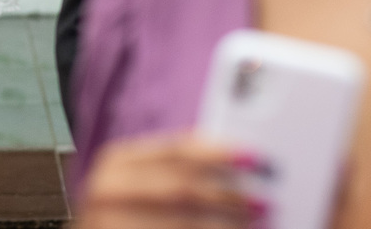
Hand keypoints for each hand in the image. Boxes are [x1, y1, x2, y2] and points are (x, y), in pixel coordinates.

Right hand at [77, 135, 263, 228]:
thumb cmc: (128, 212)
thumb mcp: (142, 183)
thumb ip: (179, 171)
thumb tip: (239, 164)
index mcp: (117, 161)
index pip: (175, 149)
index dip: (219, 152)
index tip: (256, 158)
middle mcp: (107, 189)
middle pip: (180, 187)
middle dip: (227, 195)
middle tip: (264, 201)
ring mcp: (106, 221)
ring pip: (179, 222)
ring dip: (223, 225)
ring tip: (254, 224)